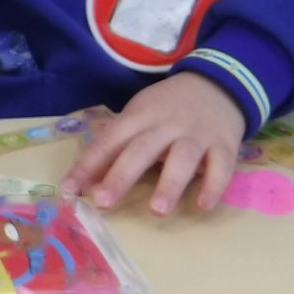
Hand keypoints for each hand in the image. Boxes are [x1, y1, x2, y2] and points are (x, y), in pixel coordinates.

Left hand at [60, 73, 243, 215]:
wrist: (217, 83)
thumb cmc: (168, 106)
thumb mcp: (138, 115)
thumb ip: (116, 145)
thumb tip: (84, 180)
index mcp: (139, 116)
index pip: (109, 140)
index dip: (88, 165)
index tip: (69, 190)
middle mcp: (166, 124)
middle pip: (141, 149)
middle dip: (121, 175)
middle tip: (103, 201)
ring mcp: (197, 134)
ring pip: (182, 157)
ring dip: (170, 184)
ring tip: (157, 210)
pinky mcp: (225, 144)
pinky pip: (221, 166)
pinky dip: (213, 186)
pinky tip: (202, 205)